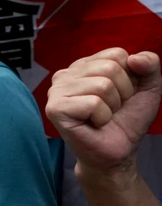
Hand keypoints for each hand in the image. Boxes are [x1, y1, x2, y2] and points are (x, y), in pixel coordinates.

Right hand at [47, 48, 160, 175]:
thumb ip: (150, 65)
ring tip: (103, 117)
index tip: (121, 95)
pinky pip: (93, 103)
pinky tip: (94, 124)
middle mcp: (66, 74)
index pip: (116, 54)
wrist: (119, 151)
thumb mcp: (148, 88)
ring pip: (102, 85)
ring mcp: (56, 91)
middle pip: (109, 67)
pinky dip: (102, 117)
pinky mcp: (55, 108)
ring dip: (112, 107)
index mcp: (84, 65)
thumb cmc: (127, 120)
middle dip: (122, 92)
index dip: (129, 77)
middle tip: (112, 109)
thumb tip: (134, 58)